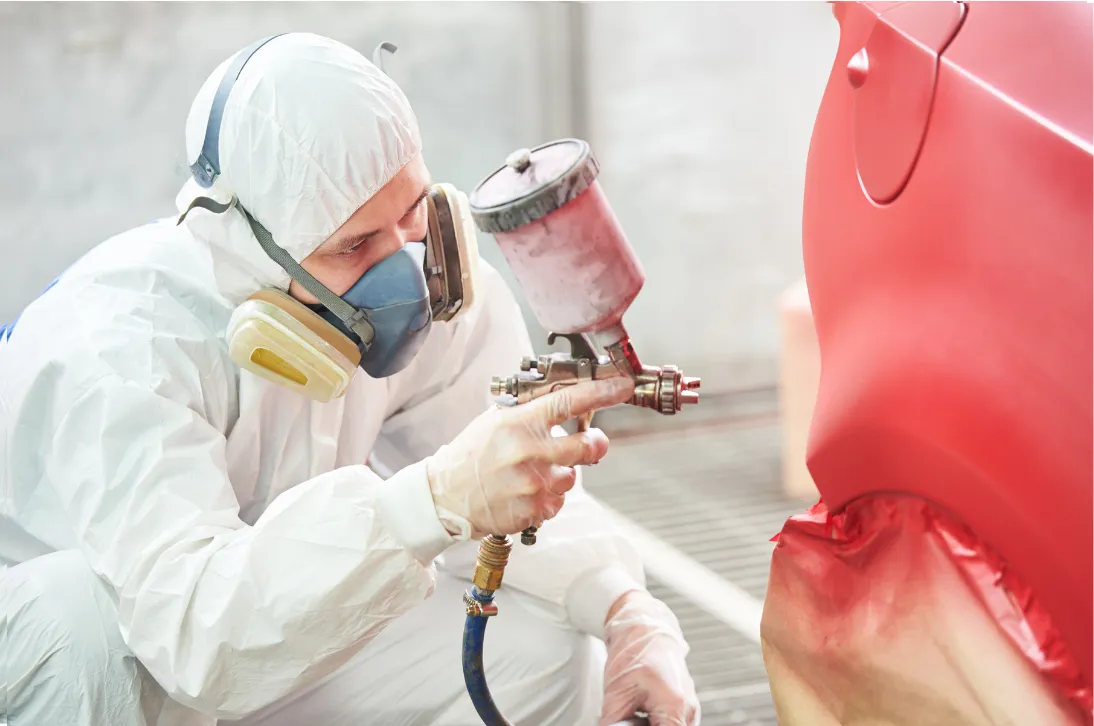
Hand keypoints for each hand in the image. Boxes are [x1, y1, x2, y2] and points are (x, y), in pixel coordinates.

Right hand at [425, 377, 634, 537]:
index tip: (622, 387)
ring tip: (532, 474)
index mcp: (520, 423)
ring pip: (572, 478)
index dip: (602, 393)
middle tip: (592, 443)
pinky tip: (526, 493)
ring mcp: (533, 484)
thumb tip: (565, 401)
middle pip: (588, 447)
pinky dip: (548, 498)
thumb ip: (530, 413)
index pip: (570, 401)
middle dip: (595, 444)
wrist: (444, 497)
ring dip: (561, 475)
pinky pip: (558, 502)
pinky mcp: (533, 510)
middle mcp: (530, 452)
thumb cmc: (469, 456)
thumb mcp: (494, 421)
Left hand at [600, 591, 699, 725]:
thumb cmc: (634, 652)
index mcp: (676, 706)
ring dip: (654, 725)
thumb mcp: (616, 693)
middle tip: (631, 718)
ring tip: (636, 712)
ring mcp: (691, 707)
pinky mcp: (686, 705)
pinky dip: (659, 722)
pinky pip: (674, 723)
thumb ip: (613, 723)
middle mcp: (689, 709)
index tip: (631, 725)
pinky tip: (644, 713)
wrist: (645, 627)